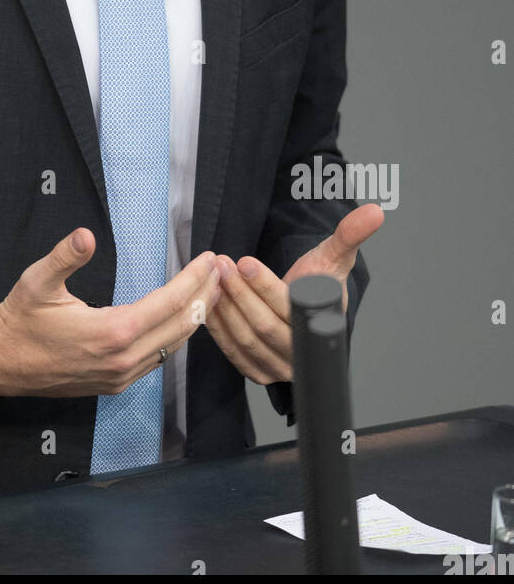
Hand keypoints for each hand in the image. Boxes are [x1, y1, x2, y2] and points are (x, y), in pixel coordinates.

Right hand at [0, 229, 220, 399]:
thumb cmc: (19, 320)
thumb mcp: (37, 281)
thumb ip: (65, 257)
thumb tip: (87, 235)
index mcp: (111, 332)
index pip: (169, 303)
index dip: (193, 280)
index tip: (209, 259)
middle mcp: (123, 359)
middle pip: (181, 327)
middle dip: (205, 297)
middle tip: (221, 271)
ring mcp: (121, 376)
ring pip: (173, 347)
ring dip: (194, 318)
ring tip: (209, 292)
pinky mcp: (115, 384)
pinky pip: (158, 360)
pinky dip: (175, 337)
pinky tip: (180, 320)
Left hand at [206, 202, 384, 385]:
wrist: (311, 315)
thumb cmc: (320, 285)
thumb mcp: (334, 258)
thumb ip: (350, 235)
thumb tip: (374, 212)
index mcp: (321, 325)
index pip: (290, 308)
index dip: (265, 286)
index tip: (244, 262)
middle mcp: (302, 352)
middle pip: (264, 325)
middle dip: (239, 293)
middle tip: (221, 264)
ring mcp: (281, 366)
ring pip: (246, 341)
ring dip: (225, 308)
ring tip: (212, 277)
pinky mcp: (261, 371)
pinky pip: (234, 354)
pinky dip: (219, 329)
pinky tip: (208, 303)